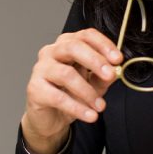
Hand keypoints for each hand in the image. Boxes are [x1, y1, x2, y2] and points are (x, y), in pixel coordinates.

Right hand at [21, 29, 122, 153]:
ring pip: (66, 74)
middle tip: (110, 75)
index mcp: (68, 44)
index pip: (86, 36)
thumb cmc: (71, 94)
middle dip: (95, 61)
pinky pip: (58, 97)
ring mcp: (41, 69)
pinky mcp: (35, 88)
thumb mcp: (94, 84)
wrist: (51, 117)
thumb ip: (104, 77)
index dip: (103, 45)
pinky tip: (90, 115)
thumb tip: (115, 71)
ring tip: (100, 106)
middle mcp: (52, 52)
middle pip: (73, 47)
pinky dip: (77, 108)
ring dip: (87, 91)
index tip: (118, 59)